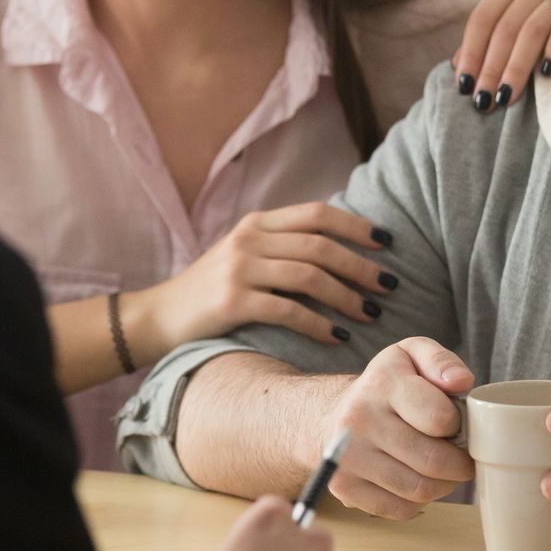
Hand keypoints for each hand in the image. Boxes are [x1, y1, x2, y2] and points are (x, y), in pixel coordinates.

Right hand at [133, 203, 393, 350]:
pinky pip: (288, 310)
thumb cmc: (212, 290)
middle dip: (361, 265)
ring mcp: (239, 269)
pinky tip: (337, 337)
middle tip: (390, 285)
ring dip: (347, 296)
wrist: (160, 316)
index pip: (317, 213)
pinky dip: (318, 324)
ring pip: (309, 276)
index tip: (387, 241)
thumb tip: (342, 250)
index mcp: (257, 222)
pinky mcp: (232, 302)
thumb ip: (283, 245)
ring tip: (371, 313)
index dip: (356, 225)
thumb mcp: (245, 254)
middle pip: (320, 246)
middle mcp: (249, 239)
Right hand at [320, 337, 476, 518]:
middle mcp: (358, 419)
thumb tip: (462, 382)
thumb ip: (441, 362)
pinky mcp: (344, 487)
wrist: (331, 415)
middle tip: (461, 455)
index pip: (440, 417)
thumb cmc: (384, 386)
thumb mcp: (412, 355)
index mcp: (382, 383)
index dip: (459, 424)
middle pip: (433, 460)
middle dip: (459, 463)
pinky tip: (416, 479)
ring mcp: (347, 457)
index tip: (455, 423)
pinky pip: (400, 509)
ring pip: (420, 490)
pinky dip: (418, 501)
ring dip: (443, 484)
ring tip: (441, 468)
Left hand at [452, 0, 550, 111]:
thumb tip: (457, 66)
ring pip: (529, 31)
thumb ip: (490, 36)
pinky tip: (544, 76)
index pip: (483, 16)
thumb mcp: (519, 14)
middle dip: (491, 68)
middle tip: (483, 101)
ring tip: (505, 98)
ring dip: (515, 68)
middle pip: (504, 27)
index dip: (471, 52)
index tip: (464, 85)